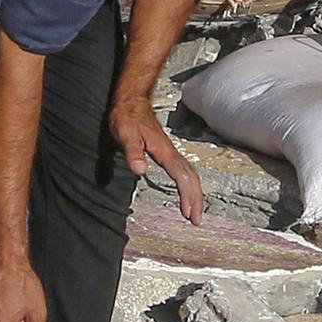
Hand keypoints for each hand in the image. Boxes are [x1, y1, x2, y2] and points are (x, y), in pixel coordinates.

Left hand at [111, 92, 202, 222]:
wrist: (131, 101)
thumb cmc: (127, 117)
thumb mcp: (125, 133)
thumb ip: (132, 152)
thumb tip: (140, 171)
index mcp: (164, 151)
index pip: (181, 176)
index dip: (187, 195)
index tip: (188, 212)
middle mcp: (171, 152)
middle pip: (191, 177)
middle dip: (196, 199)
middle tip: (196, 220)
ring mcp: (171, 151)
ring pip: (190, 174)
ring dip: (195, 193)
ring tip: (195, 211)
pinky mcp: (167, 151)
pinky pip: (184, 170)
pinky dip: (189, 183)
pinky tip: (187, 191)